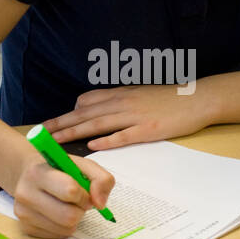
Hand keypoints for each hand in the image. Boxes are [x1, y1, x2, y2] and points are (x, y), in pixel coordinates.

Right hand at [12, 152, 114, 238]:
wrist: (28, 175)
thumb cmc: (58, 170)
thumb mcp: (82, 165)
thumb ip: (101, 179)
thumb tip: (100, 204)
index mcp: (38, 172)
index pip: (70, 191)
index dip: (84, 194)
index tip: (83, 191)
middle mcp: (25, 193)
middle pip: (69, 216)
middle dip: (80, 210)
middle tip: (78, 201)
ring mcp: (23, 213)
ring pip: (65, 228)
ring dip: (74, 219)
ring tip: (67, 205)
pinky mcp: (25, 228)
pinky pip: (58, 235)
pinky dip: (65, 227)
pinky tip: (58, 213)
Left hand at [42, 84, 212, 150]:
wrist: (197, 98)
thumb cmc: (168, 98)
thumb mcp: (137, 92)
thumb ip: (114, 99)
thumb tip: (88, 105)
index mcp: (120, 94)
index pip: (86, 103)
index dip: (66, 114)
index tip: (48, 124)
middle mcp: (124, 102)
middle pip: (86, 114)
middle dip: (62, 124)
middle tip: (41, 134)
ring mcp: (135, 116)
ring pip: (99, 124)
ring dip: (76, 132)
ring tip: (57, 141)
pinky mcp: (149, 129)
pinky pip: (124, 135)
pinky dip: (107, 141)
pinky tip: (93, 145)